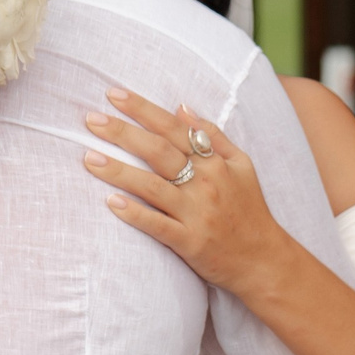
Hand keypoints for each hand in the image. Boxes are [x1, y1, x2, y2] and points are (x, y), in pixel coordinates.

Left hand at [83, 89, 297, 297]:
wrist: (265, 260)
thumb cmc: (250, 211)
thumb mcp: (241, 165)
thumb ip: (213, 135)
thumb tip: (181, 107)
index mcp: (215, 162)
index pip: (173, 128)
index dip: (143, 109)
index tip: (114, 94)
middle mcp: (205, 183)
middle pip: (158, 151)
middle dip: (123, 133)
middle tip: (91, 120)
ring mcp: (197, 213)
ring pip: (152, 187)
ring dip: (119, 172)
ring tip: (89, 158)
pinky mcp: (191, 243)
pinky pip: (158, 226)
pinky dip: (135, 214)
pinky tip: (111, 203)